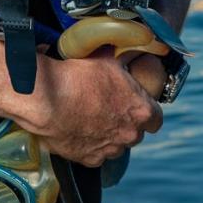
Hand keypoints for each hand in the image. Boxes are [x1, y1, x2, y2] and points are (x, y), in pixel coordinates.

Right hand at [28, 50, 162, 167]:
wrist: (47, 98)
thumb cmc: (80, 75)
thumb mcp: (109, 55)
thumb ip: (128, 54)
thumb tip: (139, 44)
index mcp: (141, 111)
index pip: (155, 118)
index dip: (145, 110)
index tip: (134, 102)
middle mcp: (130, 135)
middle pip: (135, 132)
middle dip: (125, 121)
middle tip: (108, 105)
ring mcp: (110, 150)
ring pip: (115, 144)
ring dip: (108, 133)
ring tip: (90, 115)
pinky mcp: (89, 159)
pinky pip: (95, 152)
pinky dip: (89, 143)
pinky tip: (78, 127)